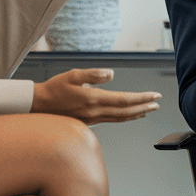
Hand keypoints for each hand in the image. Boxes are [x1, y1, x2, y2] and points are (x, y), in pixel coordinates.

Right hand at [31, 68, 161, 124]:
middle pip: (126, 112)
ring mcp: (92, 119)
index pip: (124, 100)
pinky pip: (112, 120)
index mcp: (94, 99)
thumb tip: (112, 74)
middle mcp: (95, 112)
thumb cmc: (54, 88)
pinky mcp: (89, 121)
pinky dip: (124, 118)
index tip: (155, 96)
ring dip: (136, 114)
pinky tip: (128, 115)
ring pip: (120, 118)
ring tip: (148, 110)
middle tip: (157, 104)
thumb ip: (93, 74)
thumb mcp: (72, 75)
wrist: (38, 105)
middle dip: (144, 107)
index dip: (142, 98)